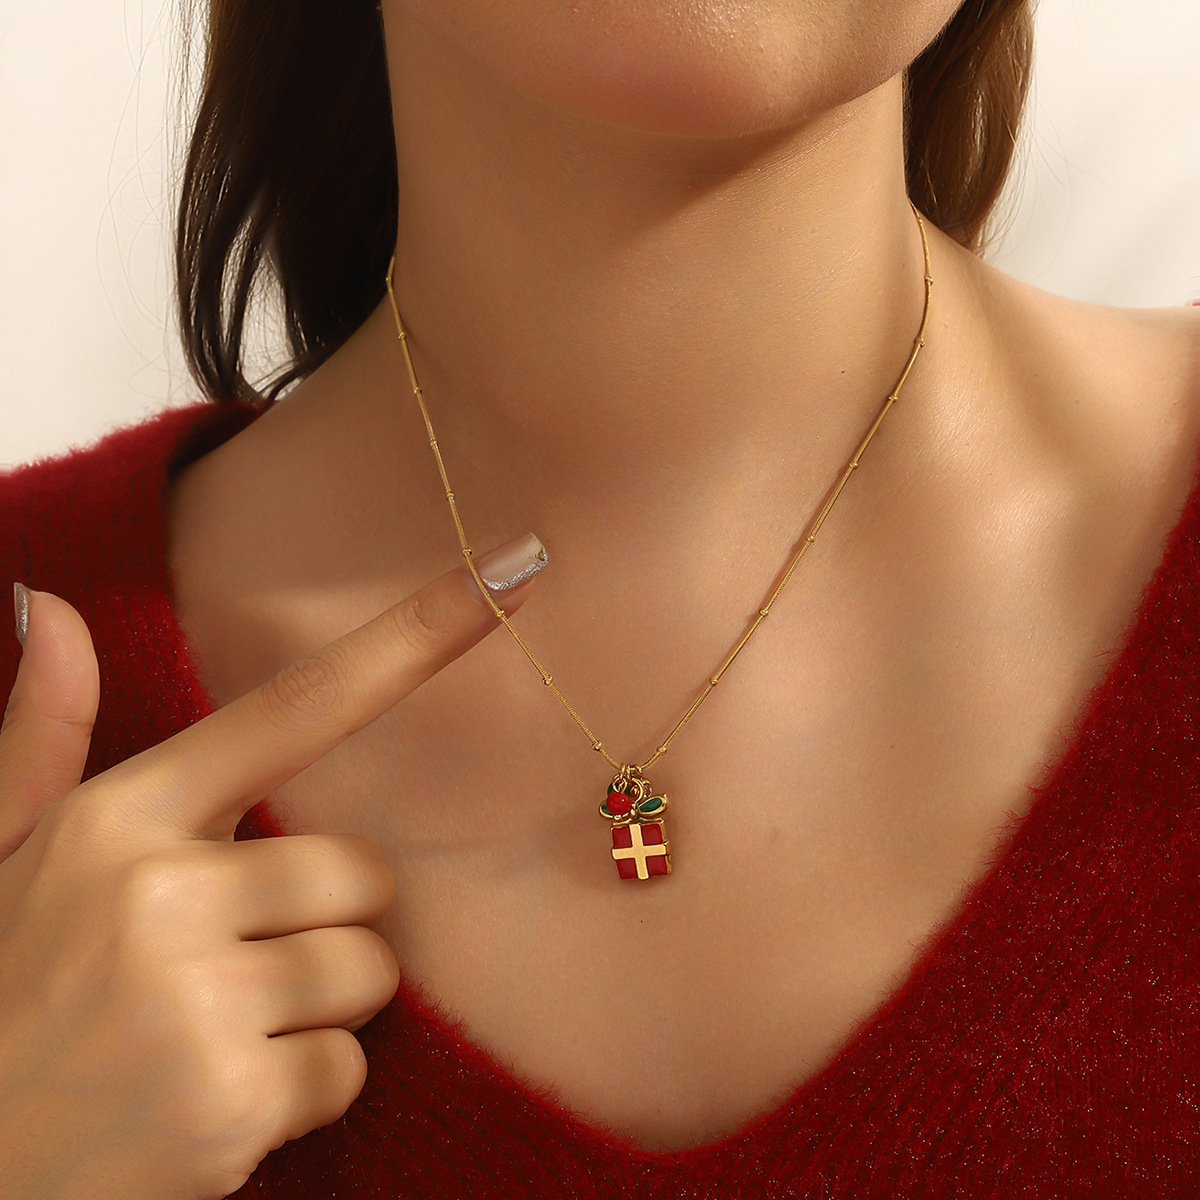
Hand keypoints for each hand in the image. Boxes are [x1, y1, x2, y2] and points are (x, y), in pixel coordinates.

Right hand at [0, 538, 540, 1198]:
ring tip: (213, 1036)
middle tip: (223, 970)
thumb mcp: (2, 859)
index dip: (416, 637)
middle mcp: (162, 892)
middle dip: (321, 924)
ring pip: (370, 969)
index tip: (511, 571)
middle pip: (364, 873)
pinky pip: (351, 1067)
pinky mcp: (228, 1103)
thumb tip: (49, 604)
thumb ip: (41, 735)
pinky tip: (217, 1104)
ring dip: (316, 1010)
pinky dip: (304, 1091)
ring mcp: (196, 999)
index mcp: (119, 820)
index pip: (300, 707)